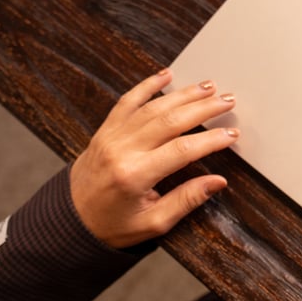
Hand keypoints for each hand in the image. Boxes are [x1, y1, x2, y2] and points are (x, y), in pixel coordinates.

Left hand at [70, 70, 238, 247]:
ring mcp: (111, 137)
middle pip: (170, 121)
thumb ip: (186, 200)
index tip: (231, 135)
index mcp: (135, 176)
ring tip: (208, 86)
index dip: (211, 140)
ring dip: (183, 94)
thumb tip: (217, 182)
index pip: (182, 150)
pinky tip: (166, 75)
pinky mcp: (105, 131)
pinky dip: (147, 86)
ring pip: (152, 107)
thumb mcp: (154, 223)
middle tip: (228, 101)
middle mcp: (122, 151)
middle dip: (203, 108)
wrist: (70, 220)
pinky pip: (127, 101)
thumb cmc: (113, 225)